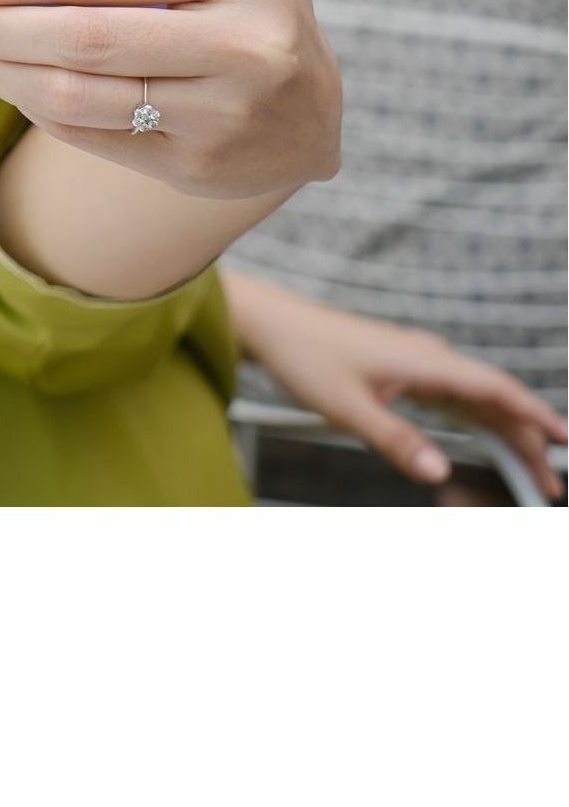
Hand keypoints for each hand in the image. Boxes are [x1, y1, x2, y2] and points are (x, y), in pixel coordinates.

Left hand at [229, 273, 567, 497]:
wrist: (267, 323)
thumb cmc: (302, 355)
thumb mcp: (347, 407)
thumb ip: (396, 441)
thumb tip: (441, 475)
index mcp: (426, 361)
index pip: (498, 389)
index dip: (537, 416)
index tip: (566, 441)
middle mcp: (429, 357)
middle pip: (494, 399)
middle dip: (526, 440)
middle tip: (547, 484)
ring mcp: (415, 361)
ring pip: (475, 399)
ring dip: (503, 432)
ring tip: (527, 470)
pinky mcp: (400, 367)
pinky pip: (452, 396)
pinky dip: (475, 420)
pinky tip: (485, 438)